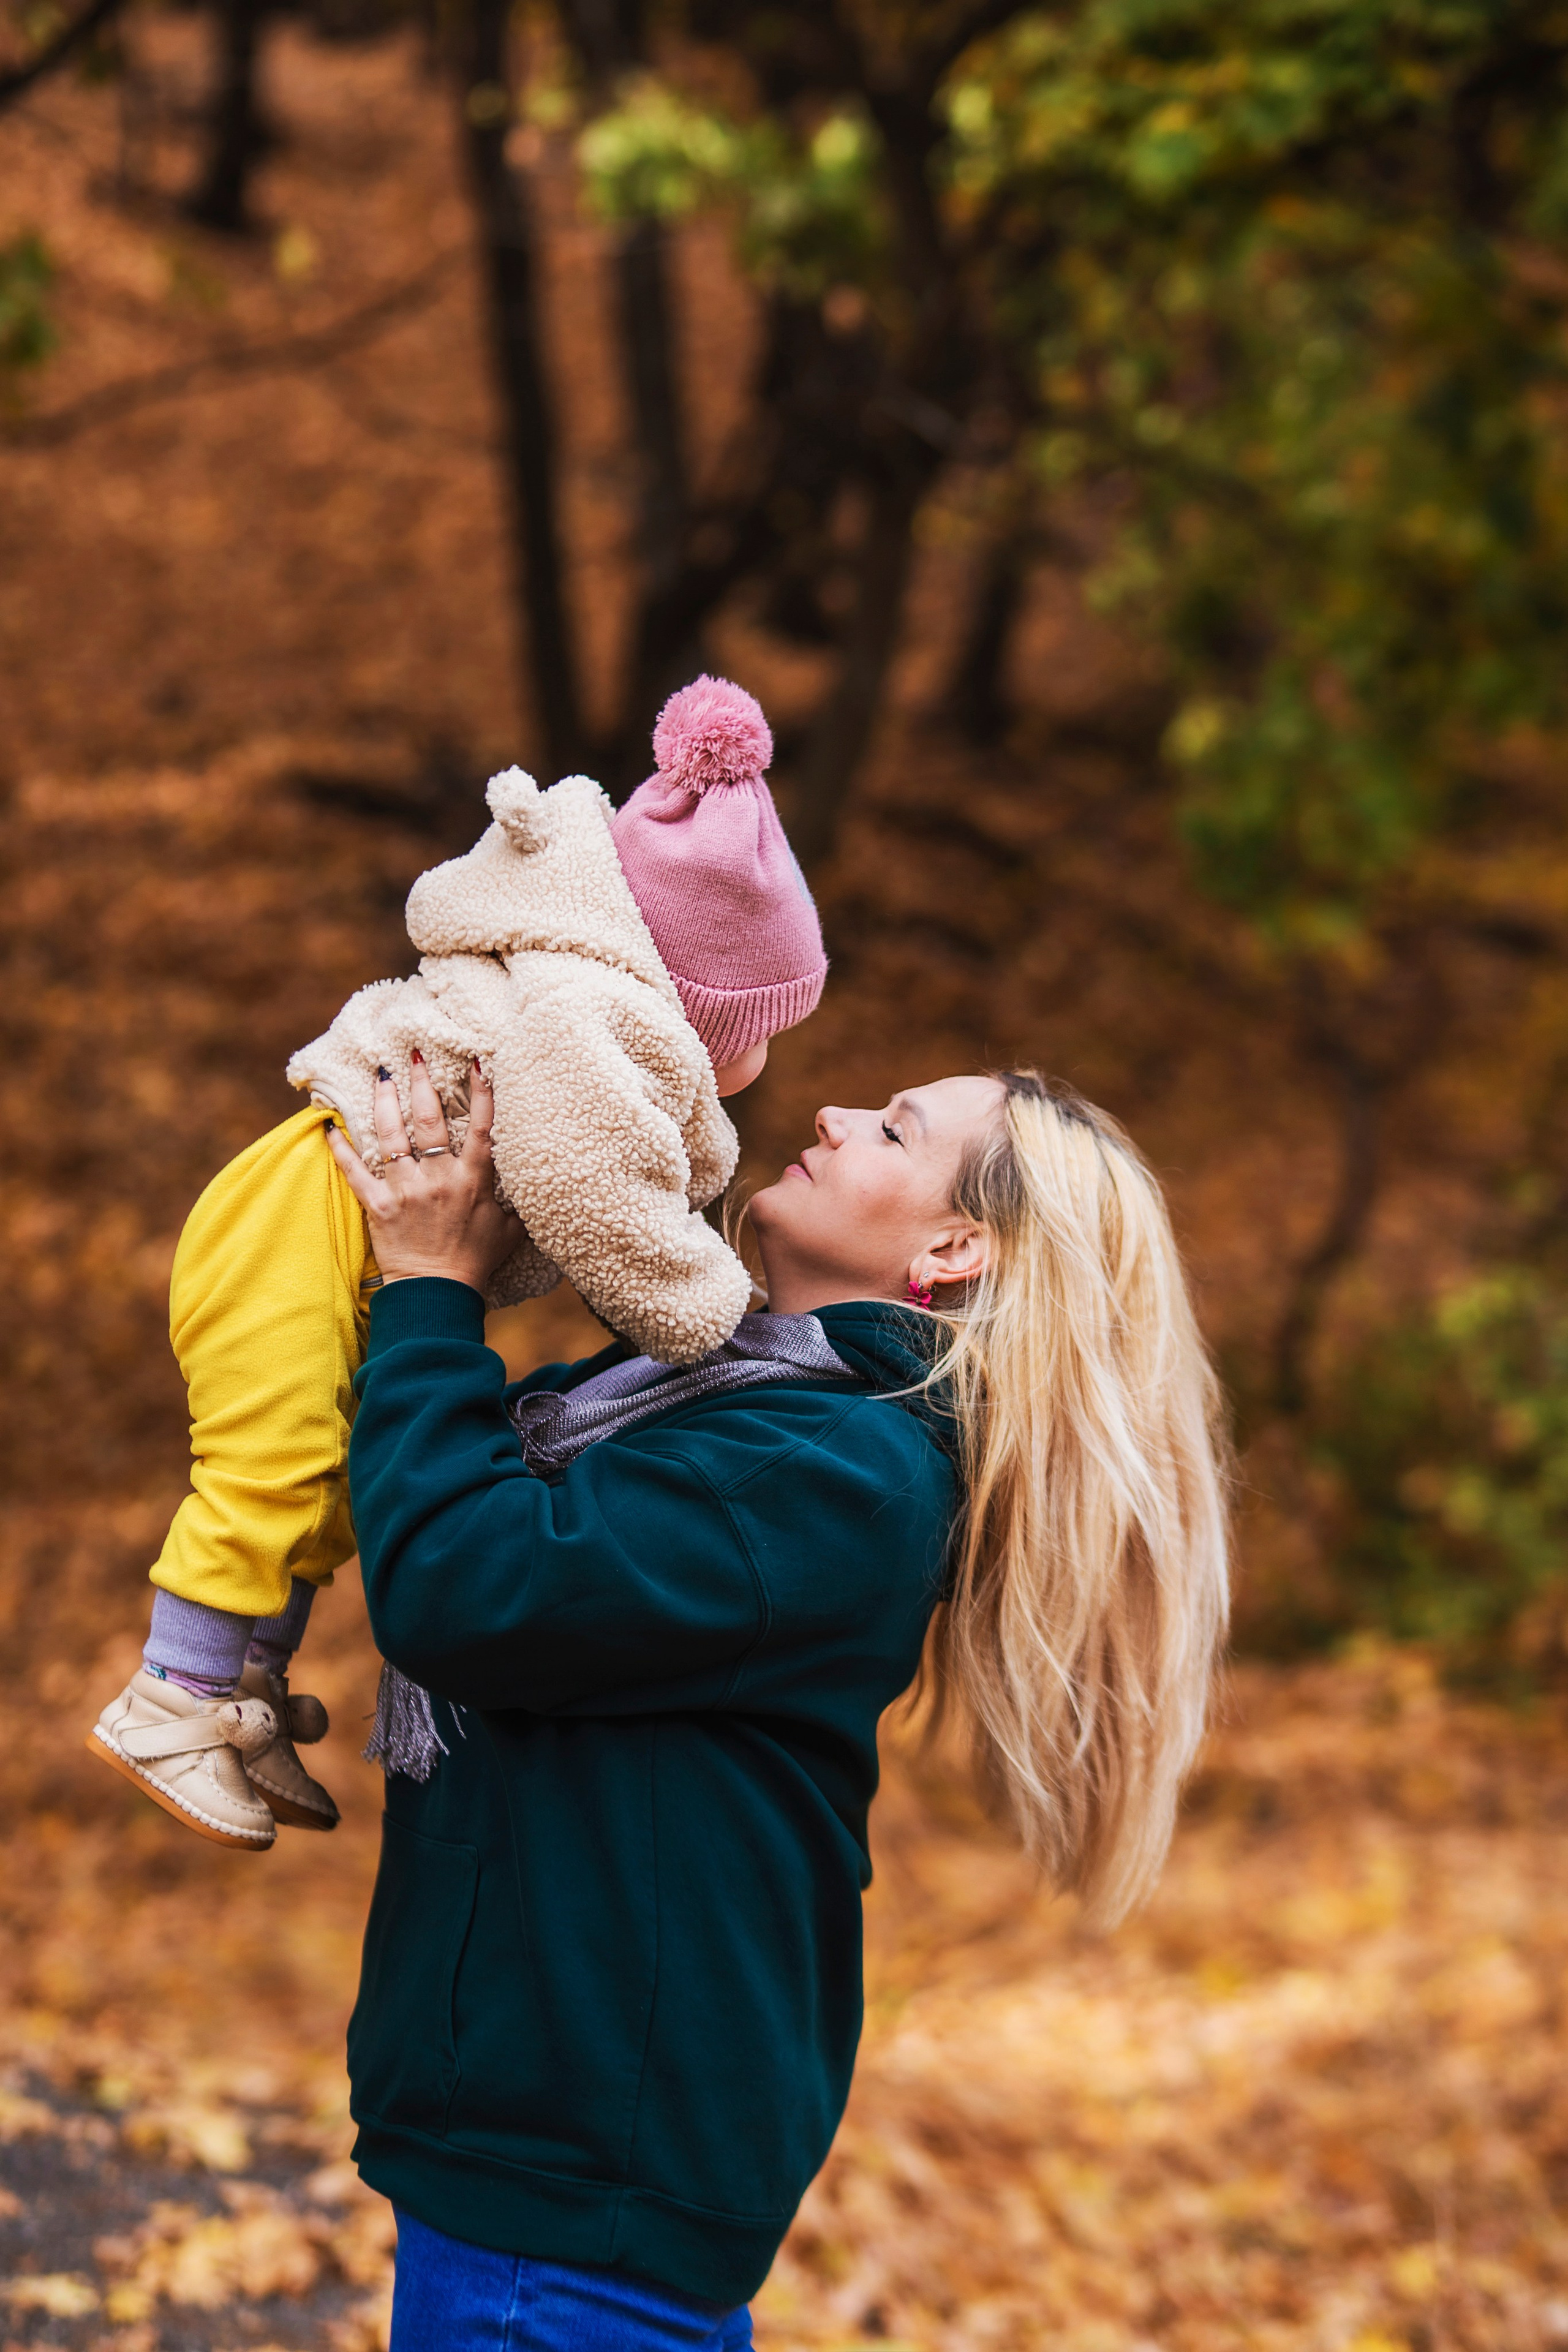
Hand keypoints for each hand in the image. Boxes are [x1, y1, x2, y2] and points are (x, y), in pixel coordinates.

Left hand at [326, 1056, 521, 1292]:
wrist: (437, 1294)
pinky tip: (330, 1125)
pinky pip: (354, 1171)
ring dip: (384, 1101)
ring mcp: (405, 1190)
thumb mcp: (510, 1231)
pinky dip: (340, 1147)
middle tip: (415, 1055)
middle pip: (429, 1120)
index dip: (481, 1092)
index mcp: (472, 1180)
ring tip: (381, 1075)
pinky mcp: (377, 1206)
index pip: (482, 1127)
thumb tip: (539, 1183)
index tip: (476, 1061)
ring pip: (391, 1136)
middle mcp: (438, 1178)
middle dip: (422, 1083)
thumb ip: (520, 1202)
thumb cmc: (475, 1262)